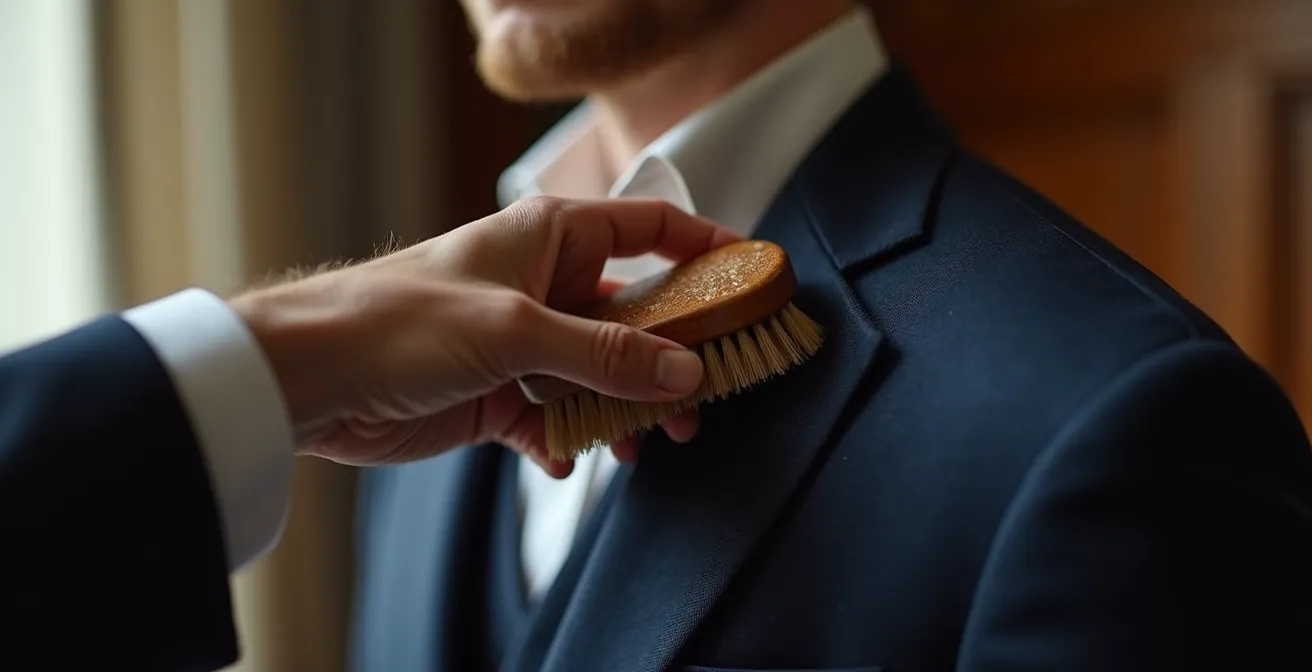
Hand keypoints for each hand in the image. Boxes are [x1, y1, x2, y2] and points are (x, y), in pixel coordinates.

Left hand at [228, 196, 740, 475]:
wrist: (313, 378)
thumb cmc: (398, 320)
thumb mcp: (515, 330)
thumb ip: (605, 353)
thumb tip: (685, 370)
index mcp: (553, 236)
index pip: (650, 229)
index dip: (705, 249)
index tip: (753, 279)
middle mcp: (546, 284)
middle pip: (637, 315)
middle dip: (674, 358)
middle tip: (703, 398)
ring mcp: (527, 342)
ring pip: (604, 373)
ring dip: (627, 409)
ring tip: (646, 442)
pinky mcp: (502, 394)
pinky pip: (560, 417)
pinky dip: (570, 440)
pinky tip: (565, 458)